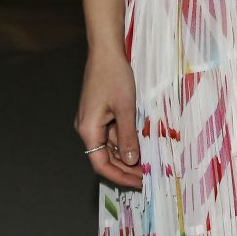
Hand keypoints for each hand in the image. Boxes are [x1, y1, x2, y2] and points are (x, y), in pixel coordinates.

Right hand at [74, 47, 142, 189]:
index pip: (101, 165)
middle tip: (148, 176)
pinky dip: (126, 141)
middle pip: (105, 158)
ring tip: (149, 163)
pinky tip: (142, 145)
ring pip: (110, 147)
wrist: (106, 52)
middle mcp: (87, 129)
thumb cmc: (114, 76)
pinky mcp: (100, 114)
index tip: (139, 183)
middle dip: (126, 169)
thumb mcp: (125, 109)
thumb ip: (127, 137)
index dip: (120, 177)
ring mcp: (93, 122)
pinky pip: (112, 134)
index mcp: (89, 130)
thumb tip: (130, 161)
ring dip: (127, 155)